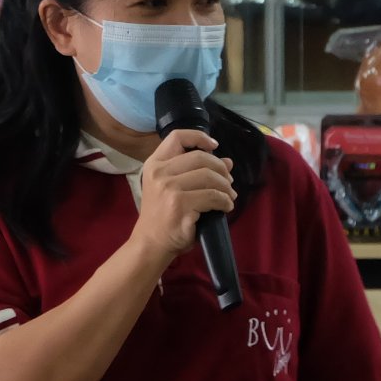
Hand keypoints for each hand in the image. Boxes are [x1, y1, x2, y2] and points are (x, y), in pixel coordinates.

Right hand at [132, 129, 234, 259]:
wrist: (151, 243)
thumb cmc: (162, 215)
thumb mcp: (171, 187)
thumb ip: (195, 171)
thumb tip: (228, 162)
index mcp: (155, 164)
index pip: (177, 137)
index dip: (199, 137)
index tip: (214, 146)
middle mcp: (160, 174)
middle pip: (200, 158)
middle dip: (220, 168)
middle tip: (228, 181)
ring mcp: (170, 190)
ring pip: (209, 177)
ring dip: (226, 187)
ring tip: (229, 196)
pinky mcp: (181, 207)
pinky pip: (213, 197)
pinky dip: (225, 201)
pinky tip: (226, 207)